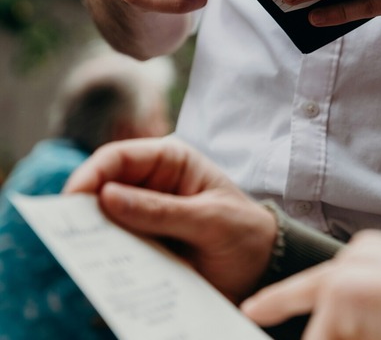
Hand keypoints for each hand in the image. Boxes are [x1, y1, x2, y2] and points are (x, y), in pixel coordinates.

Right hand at [63, 136, 275, 303]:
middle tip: (69, 233)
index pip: (119, 157)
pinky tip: (104, 272)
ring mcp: (146, 215)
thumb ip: (162, 210)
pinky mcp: (145, 243)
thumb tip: (107, 197)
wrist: (262, 267)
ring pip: (105, 221)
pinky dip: (107, 258)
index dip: (91, 174)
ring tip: (84, 255)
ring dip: (94, 236)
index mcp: (171, 161)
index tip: (72, 199)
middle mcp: (153, 184)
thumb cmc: (245, 232)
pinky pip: (117, 248)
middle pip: (104, 188)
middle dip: (85, 208)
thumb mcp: (210, 220)